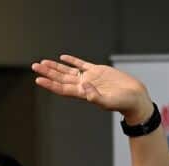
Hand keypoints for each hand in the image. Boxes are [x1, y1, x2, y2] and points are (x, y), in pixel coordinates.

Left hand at [32, 55, 153, 122]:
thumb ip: (95, 96)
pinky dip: (72, 61)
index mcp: (83, 93)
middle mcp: (83, 85)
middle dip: (47, 72)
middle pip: (61, 78)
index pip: (62, 88)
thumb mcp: (108, 101)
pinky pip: (81, 64)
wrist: (134, 97)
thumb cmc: (122, 103)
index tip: (38, 79)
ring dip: (55, 67)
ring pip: (68, 71)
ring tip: (43, 62)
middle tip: (34, 67)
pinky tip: (63, 58)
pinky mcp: (98, 70)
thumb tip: (84, 86)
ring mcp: (89, 77)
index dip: (49, 84)